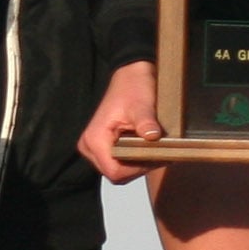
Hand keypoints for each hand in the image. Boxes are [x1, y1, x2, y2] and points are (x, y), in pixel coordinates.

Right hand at [80, 62, 162, 182]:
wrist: (130, 75)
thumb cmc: (133, 86)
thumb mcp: (142, 104)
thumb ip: (145, 122)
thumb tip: (152, 136)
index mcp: (95, 139)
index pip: (114, 171)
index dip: (136, 170)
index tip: (154, 158)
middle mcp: (90, 146)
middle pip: (116, 175)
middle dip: (139, 168)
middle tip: (158, 154)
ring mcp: (95, 147)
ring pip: (118, 171)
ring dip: (138, 164)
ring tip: (154, 150)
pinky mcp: (103, 145)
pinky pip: (118, 162)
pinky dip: (134, 160)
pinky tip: (147, 148)